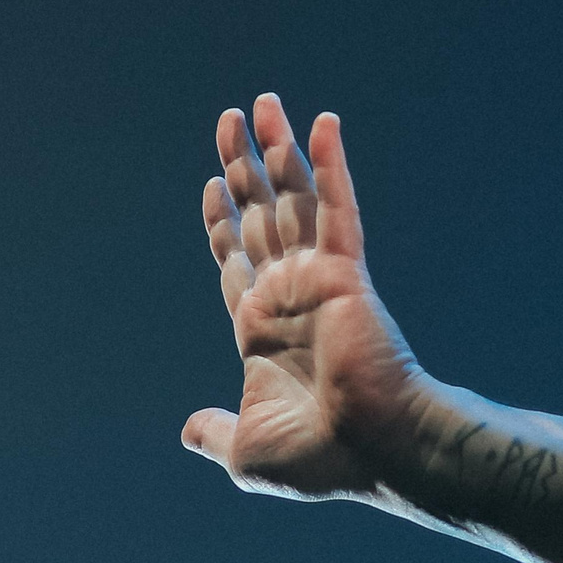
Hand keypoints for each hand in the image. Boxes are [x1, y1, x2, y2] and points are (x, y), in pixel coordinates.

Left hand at [181, 95, 431, 498]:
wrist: (373, 449)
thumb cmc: (320, 458)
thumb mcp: (247, 450)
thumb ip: (215, 431)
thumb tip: (189, 429)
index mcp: (262, 331)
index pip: (237, 261)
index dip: (222, 223)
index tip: (213, 184)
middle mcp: (287, 295)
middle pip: (258, 216)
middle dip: (241, 169)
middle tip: (228, 120)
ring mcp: (316, 279)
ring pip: (291, 199)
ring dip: (275, 151)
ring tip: (259, 104)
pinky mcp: (344, 271)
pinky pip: (334, 207)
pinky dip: (329, 165)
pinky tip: (322, 123)